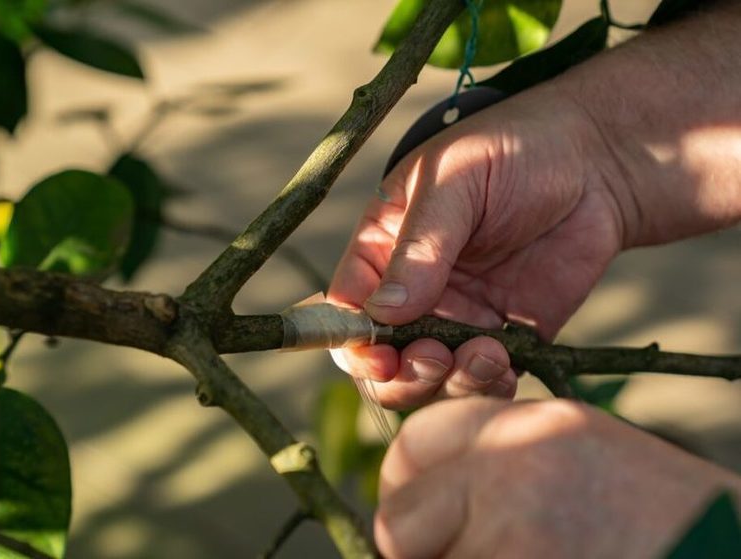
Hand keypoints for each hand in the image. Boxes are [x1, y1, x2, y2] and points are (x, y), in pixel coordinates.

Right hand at [329, 86, 624, 408]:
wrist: (599, 163)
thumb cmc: (515, 150)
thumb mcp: (456, 181)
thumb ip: (420, 245)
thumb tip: (383, 311)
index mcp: (384, 246)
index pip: (346, 305)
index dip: (350, 338)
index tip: (378, 355)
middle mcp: (414, 289)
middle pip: (380, 358)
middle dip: (399, 374)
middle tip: (432, 358)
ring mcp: (458, 317)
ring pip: (428, 378)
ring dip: (447, 382)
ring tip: (486, 352)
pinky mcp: (504, 336)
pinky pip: (480, 379)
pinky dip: (486, 386)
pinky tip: (505, 362)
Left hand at [376, 397, 740, 558]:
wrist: (731, 551)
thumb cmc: (664, 515)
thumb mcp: (578, 455)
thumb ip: (499, 462)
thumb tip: (423, 496)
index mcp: (526, 427)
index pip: (412, 443)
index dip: (407, 486)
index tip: (421, 515)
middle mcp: (509, 471)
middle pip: (399, 519)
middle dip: (417, 547)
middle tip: (461, 552)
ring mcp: (510, 537)